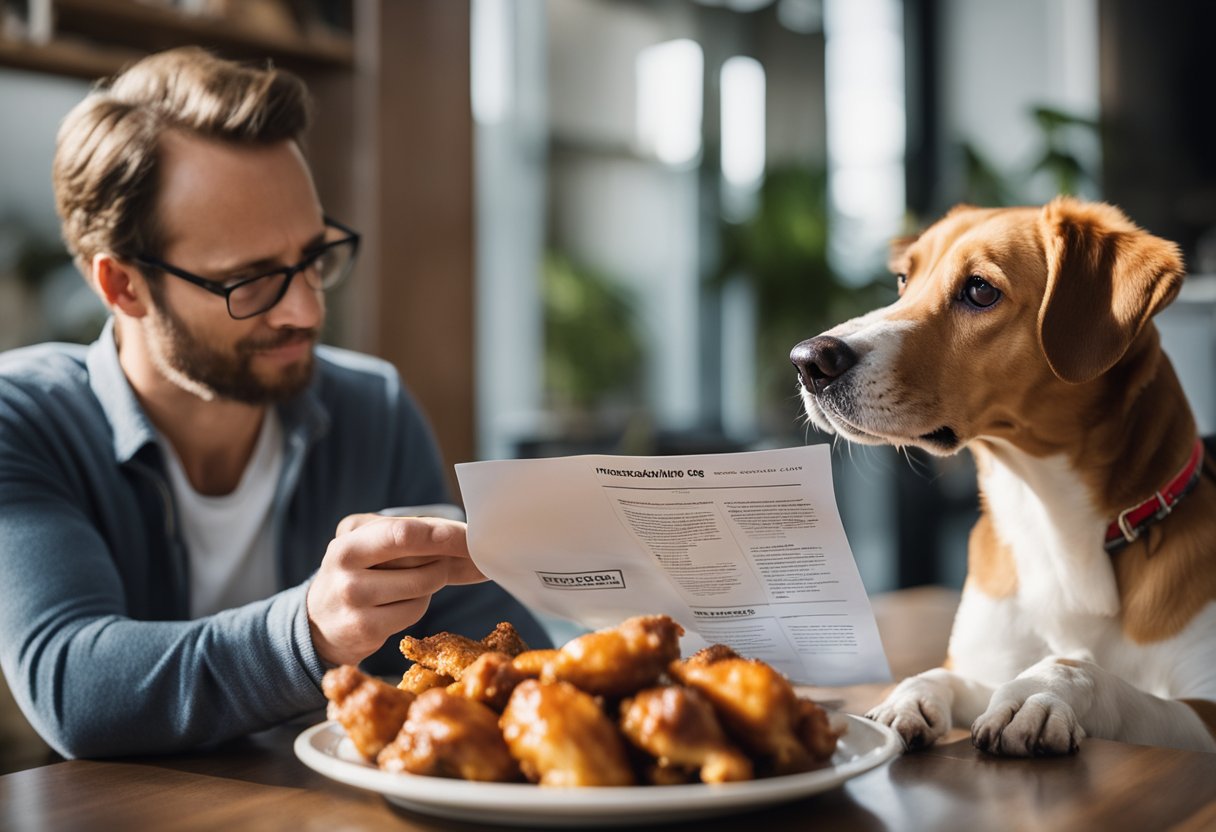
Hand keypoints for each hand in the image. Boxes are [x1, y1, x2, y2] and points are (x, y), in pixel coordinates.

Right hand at [306, 513, 485, 666]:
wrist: (319, 621)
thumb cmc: (362, 572)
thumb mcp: (377, 546)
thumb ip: (423, 542)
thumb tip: (480, 553)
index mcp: (350, 537)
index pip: (402, 533)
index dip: (440, 534)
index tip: (471, 536)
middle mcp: (344, 564)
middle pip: (417, 559)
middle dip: (448, 555)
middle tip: (465, 552)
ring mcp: (352, 598)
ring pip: (423, 585)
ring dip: (432, 580)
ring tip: (413, 578)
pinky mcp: (364, 628)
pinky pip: (415, 611)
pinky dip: (419, 603)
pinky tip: (401, 601)